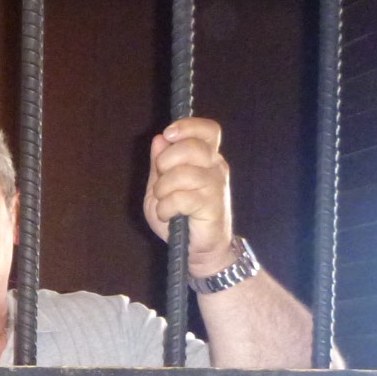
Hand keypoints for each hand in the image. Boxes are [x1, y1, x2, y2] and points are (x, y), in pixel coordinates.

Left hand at [144, 117, 234, 276]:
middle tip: (161, 181)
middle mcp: (215, 167)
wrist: (197, 249)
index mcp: (205, 158)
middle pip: (193, 147)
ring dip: (163, 190)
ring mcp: (217, 185)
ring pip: (184, 173)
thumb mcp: (161, 188)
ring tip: (163, 202)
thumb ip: (159, 164)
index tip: (168, 134)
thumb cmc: (179, 216)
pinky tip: (169, 215)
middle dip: (166, 162)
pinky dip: (166, 208)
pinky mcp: (213, 206)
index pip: (208, 130)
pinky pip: (182, 198)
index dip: (188, 126)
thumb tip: (159, 139)